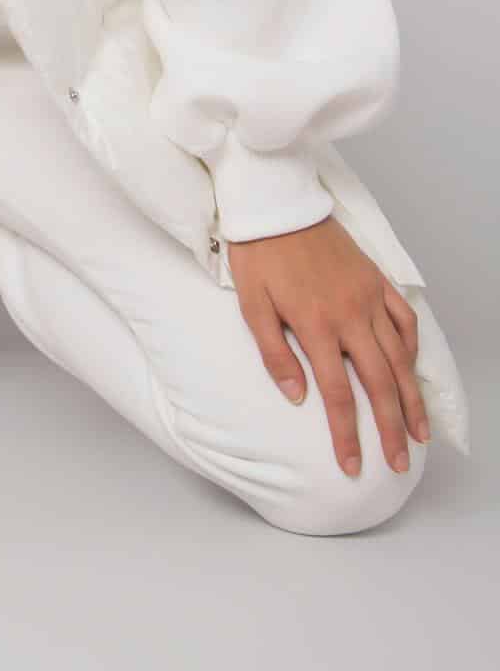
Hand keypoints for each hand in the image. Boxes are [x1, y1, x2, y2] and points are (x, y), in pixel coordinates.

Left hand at [226, 214, 430, 476]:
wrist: (276, 203)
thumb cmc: (257, 254)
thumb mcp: (251, 305)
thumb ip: (275, 354)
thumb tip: (298, 398)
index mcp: (316, 325)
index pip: (337, 395)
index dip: (346, 435)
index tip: (351, 467)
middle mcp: (350, 315)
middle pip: (380, 384)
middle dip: (392, 429)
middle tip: (399, 463)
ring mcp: (369, 297)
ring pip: (400, 357)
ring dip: (411, 398)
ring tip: (419, 432)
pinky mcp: (377, 280)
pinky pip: (404, 319)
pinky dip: (412, 348)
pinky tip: (411, 369)